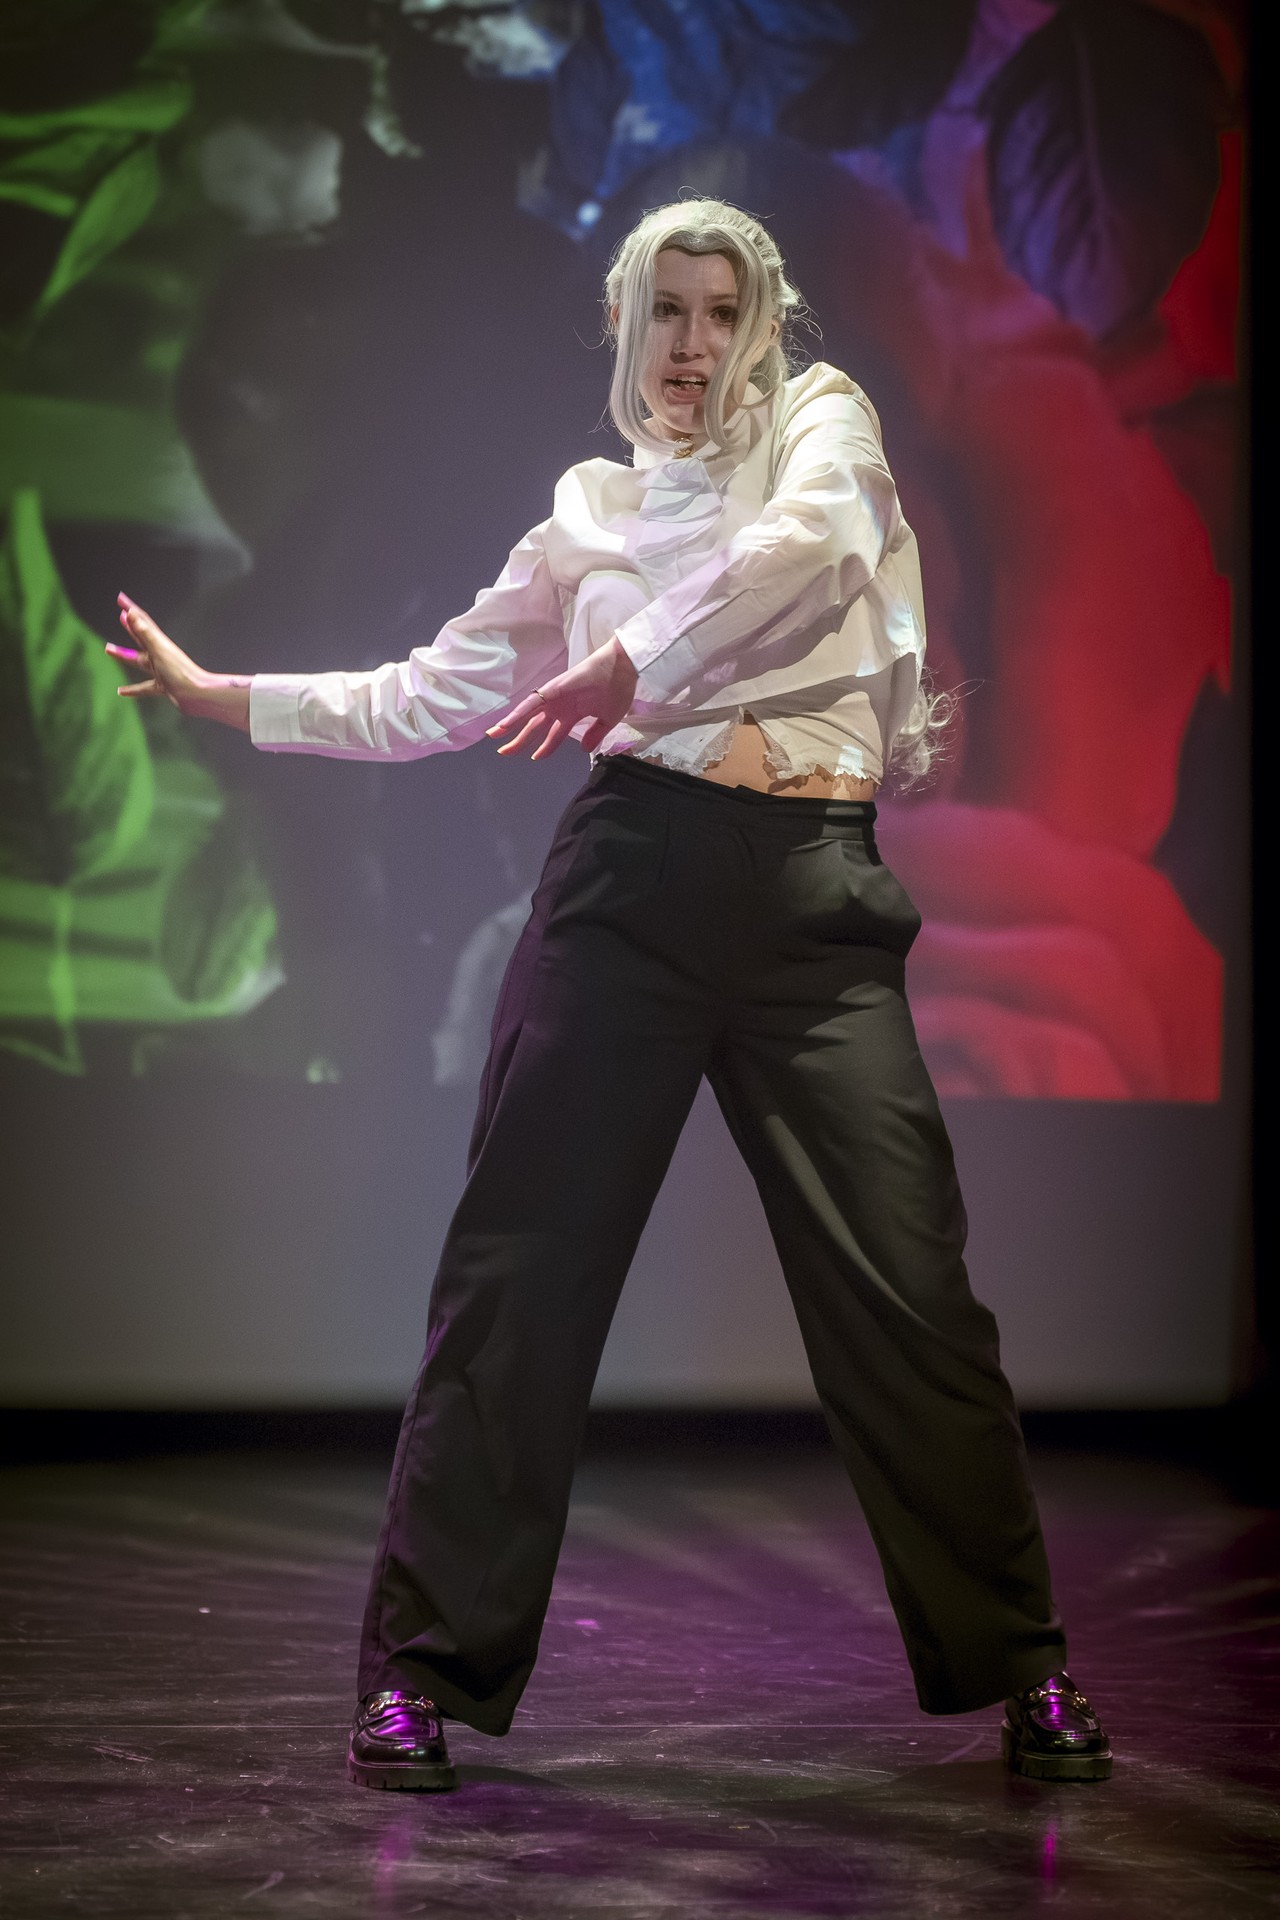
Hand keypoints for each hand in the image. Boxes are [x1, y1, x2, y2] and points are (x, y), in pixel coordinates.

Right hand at [107, 594, 250, 731]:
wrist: (198, 695)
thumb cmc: (180, 672)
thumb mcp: (159, 650)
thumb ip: (144, 632)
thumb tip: (131, 613)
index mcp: (159, 643)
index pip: (142, 621)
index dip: (131, 609)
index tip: (120, 599)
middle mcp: (159, 654)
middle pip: (141, 637)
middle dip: (130, 626)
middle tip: (119, 615)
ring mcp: (161, 670)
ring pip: (138, 661)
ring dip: (124, 655)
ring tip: (108, 649)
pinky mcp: (162, 686)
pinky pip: (144, 687)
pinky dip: (133, 689)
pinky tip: (121, 691)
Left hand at [486, 637, 638, 759]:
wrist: (623, 668)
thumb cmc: (618, 689)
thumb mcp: (608, 719)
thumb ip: (595, 734)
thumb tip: (584, 749)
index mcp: (573, 714)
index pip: (553, 734)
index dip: (545, 748)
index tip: (535, 758)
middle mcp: (560, 707)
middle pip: (534, 726)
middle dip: (519, 740)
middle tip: (504, 752)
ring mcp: (555, 698)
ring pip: (527, 715)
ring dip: (510, 726)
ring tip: (493, 736)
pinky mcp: (552, 689)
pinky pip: (532, 703)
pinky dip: (518, 713)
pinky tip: (506, 724)